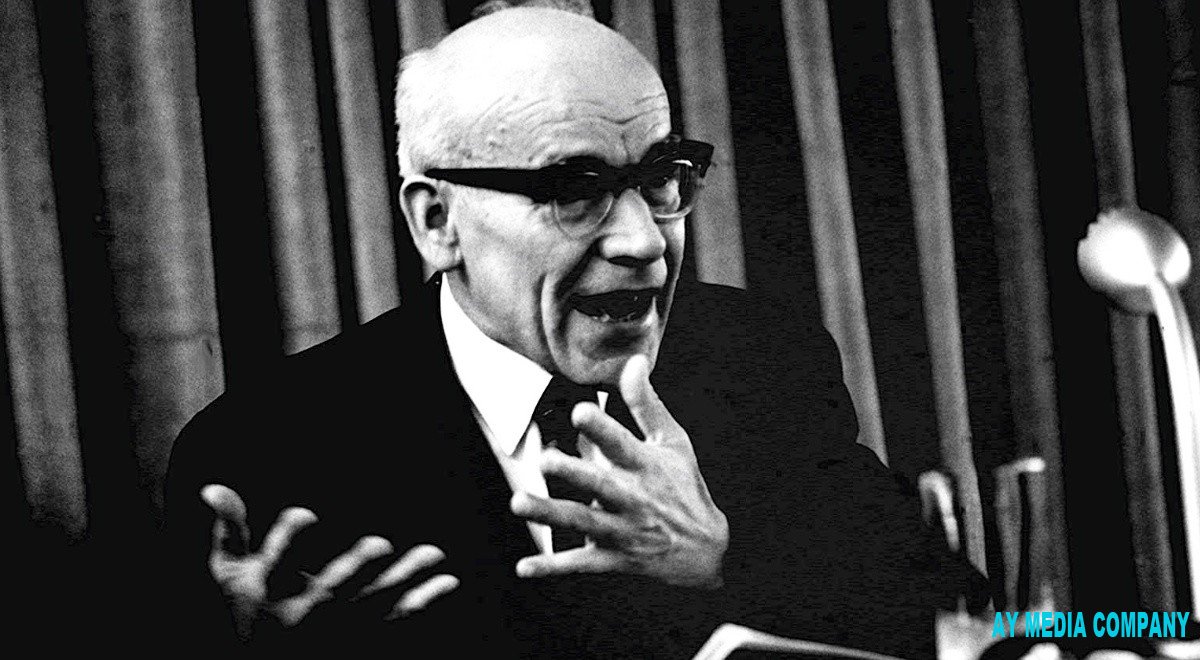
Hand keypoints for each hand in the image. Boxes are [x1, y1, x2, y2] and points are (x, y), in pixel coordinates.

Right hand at [200, 484, 458, 639]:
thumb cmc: (248, 618)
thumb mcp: (230, 578)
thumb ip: (228, 532)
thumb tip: (212, 488)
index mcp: (269, 596)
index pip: (277, 565)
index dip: (289, 541)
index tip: (308, 515)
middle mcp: (303, 618)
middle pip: (331, 595)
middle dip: (353, 572)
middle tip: (378, 544)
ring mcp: (337, 634)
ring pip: (376, 607)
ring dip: (406, 582)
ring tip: (434, 554)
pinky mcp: (364, 643)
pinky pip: (398, 625)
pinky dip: (424, 603)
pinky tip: (449, 582)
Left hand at [510, 355, 728, 587]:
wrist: (708, 550)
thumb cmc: (685, 487)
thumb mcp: (673, 441)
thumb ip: (645, 403)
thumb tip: (633, 360)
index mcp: (647, 466)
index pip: (624, 444)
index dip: (603, 428)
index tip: (580, 412)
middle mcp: (634, 499)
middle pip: (601, 486)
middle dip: (574, 473)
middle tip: (545, 460)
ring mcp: (624, 531)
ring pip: (584, 522)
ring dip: (551, 514)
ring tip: (519, 503)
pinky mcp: (614, 558)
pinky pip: (581, 564)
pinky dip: (552, 566)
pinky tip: (525, 566)